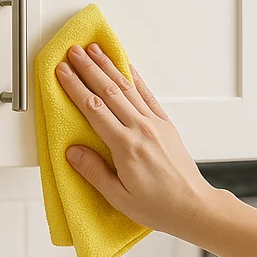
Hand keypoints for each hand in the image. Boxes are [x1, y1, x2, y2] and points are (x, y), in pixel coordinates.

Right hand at [55, 43, 222, 238]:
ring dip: (108, 67)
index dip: (76, 87)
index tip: (63, 72)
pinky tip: (126, 67)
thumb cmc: (158, 206)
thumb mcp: (119, 197)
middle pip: (109, 91)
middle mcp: (141, 129)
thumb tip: (72, 151)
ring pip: (127, 88)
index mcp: (126, 147)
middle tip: (73, 52)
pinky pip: (147, 95)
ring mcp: (155, 124)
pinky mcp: (166, 124)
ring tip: (95, 50)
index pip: (94, 109)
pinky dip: (135, 78)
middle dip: (88, 68)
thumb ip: (94, 171)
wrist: (193, 207)